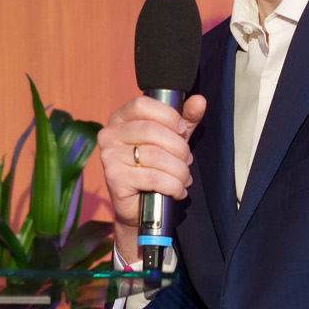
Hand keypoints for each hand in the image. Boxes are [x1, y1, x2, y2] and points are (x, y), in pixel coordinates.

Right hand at [97, 94, 207, 262]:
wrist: (139, 207)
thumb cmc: (154, 167)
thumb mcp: (172, 139)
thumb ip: (185, 119)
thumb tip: (199, 101)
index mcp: (120, 119)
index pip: (142, 105)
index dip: (168, 115)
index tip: (182, 130)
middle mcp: (109, 135)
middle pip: (151, 131)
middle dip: (178, 148)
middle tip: (186, 161)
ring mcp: (109, 157)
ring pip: (155, 156)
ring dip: (179, 170)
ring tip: (184, 178)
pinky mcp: (114, 178)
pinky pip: (152, 177)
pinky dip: (172, 186)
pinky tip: (178, 191)